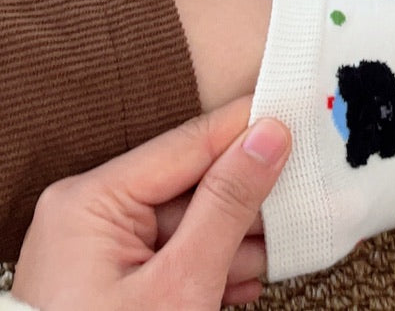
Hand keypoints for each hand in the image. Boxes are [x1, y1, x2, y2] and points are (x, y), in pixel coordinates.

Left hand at [10, 96, 290, 309]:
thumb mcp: (180, 285)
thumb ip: (227, 203)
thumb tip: (269, 136)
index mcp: (93, 200)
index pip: (188, 142)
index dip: (246, 127)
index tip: (298, 109)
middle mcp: (93, 212)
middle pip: (193, 183)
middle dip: (247, 201)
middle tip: (302, 199)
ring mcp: (103, 247)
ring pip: (192, 221)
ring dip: (237, 241)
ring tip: (277, 254)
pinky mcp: (117, 277)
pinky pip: (177, 251)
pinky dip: (214, 266)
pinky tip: (242, 284)